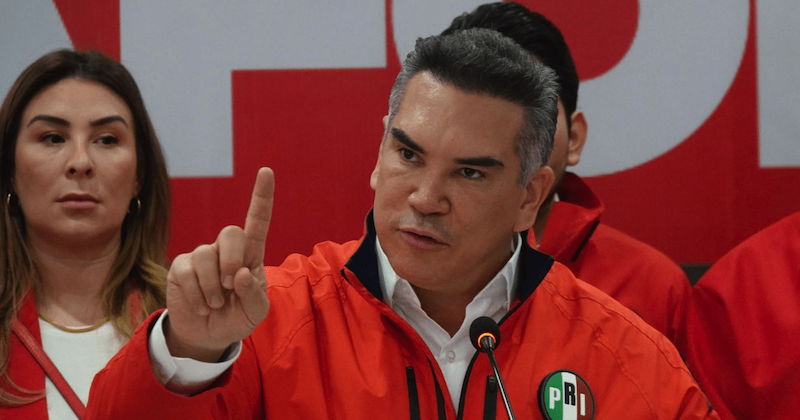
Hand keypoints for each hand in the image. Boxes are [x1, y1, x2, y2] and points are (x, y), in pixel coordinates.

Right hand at [164, 168, 273, 361]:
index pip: (257, 221)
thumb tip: (240, 273)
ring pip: (205, 255)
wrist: (208, 335)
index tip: (266, 172)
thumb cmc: (237, 317)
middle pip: (231, 232)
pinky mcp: (181, 267)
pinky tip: (202, 305)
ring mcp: (202, 256)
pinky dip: (197, 295)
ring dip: (212, 287)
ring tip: (216, 303)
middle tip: (231, 284)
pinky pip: (187, 272)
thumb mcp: (255, 312)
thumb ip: (253, 294)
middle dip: (231, 259)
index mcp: (251, 255)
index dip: (262, 197)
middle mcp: (226, 250)